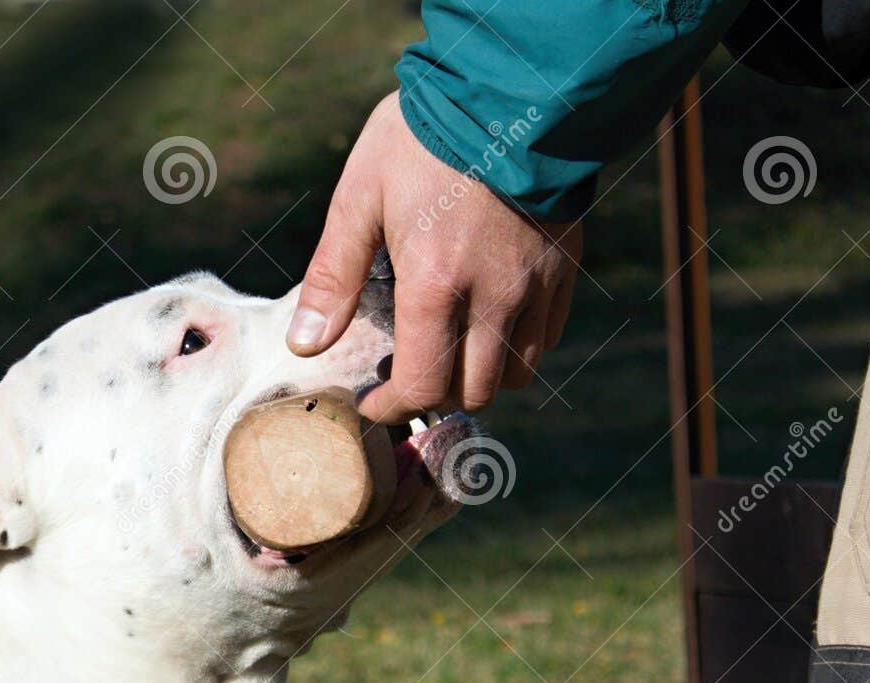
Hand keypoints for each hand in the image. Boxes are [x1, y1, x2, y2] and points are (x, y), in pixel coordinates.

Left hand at [288, 92, 581, 422]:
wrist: (510, 86)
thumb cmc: (425, 138)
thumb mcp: (361, 196)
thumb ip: (334, 277)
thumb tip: (307, 345)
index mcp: (436, 286)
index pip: (421, 386)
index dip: (391, 407)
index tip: (371, 402)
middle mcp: (493, 299)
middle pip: (471, 392)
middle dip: (433, 394)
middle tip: (404, 374)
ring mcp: (534, 287)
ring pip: (514, 374)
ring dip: (478, 377)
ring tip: (448, 351)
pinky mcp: (562, 269)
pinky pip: (545, 337)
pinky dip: (515, 348)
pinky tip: (487, 323)